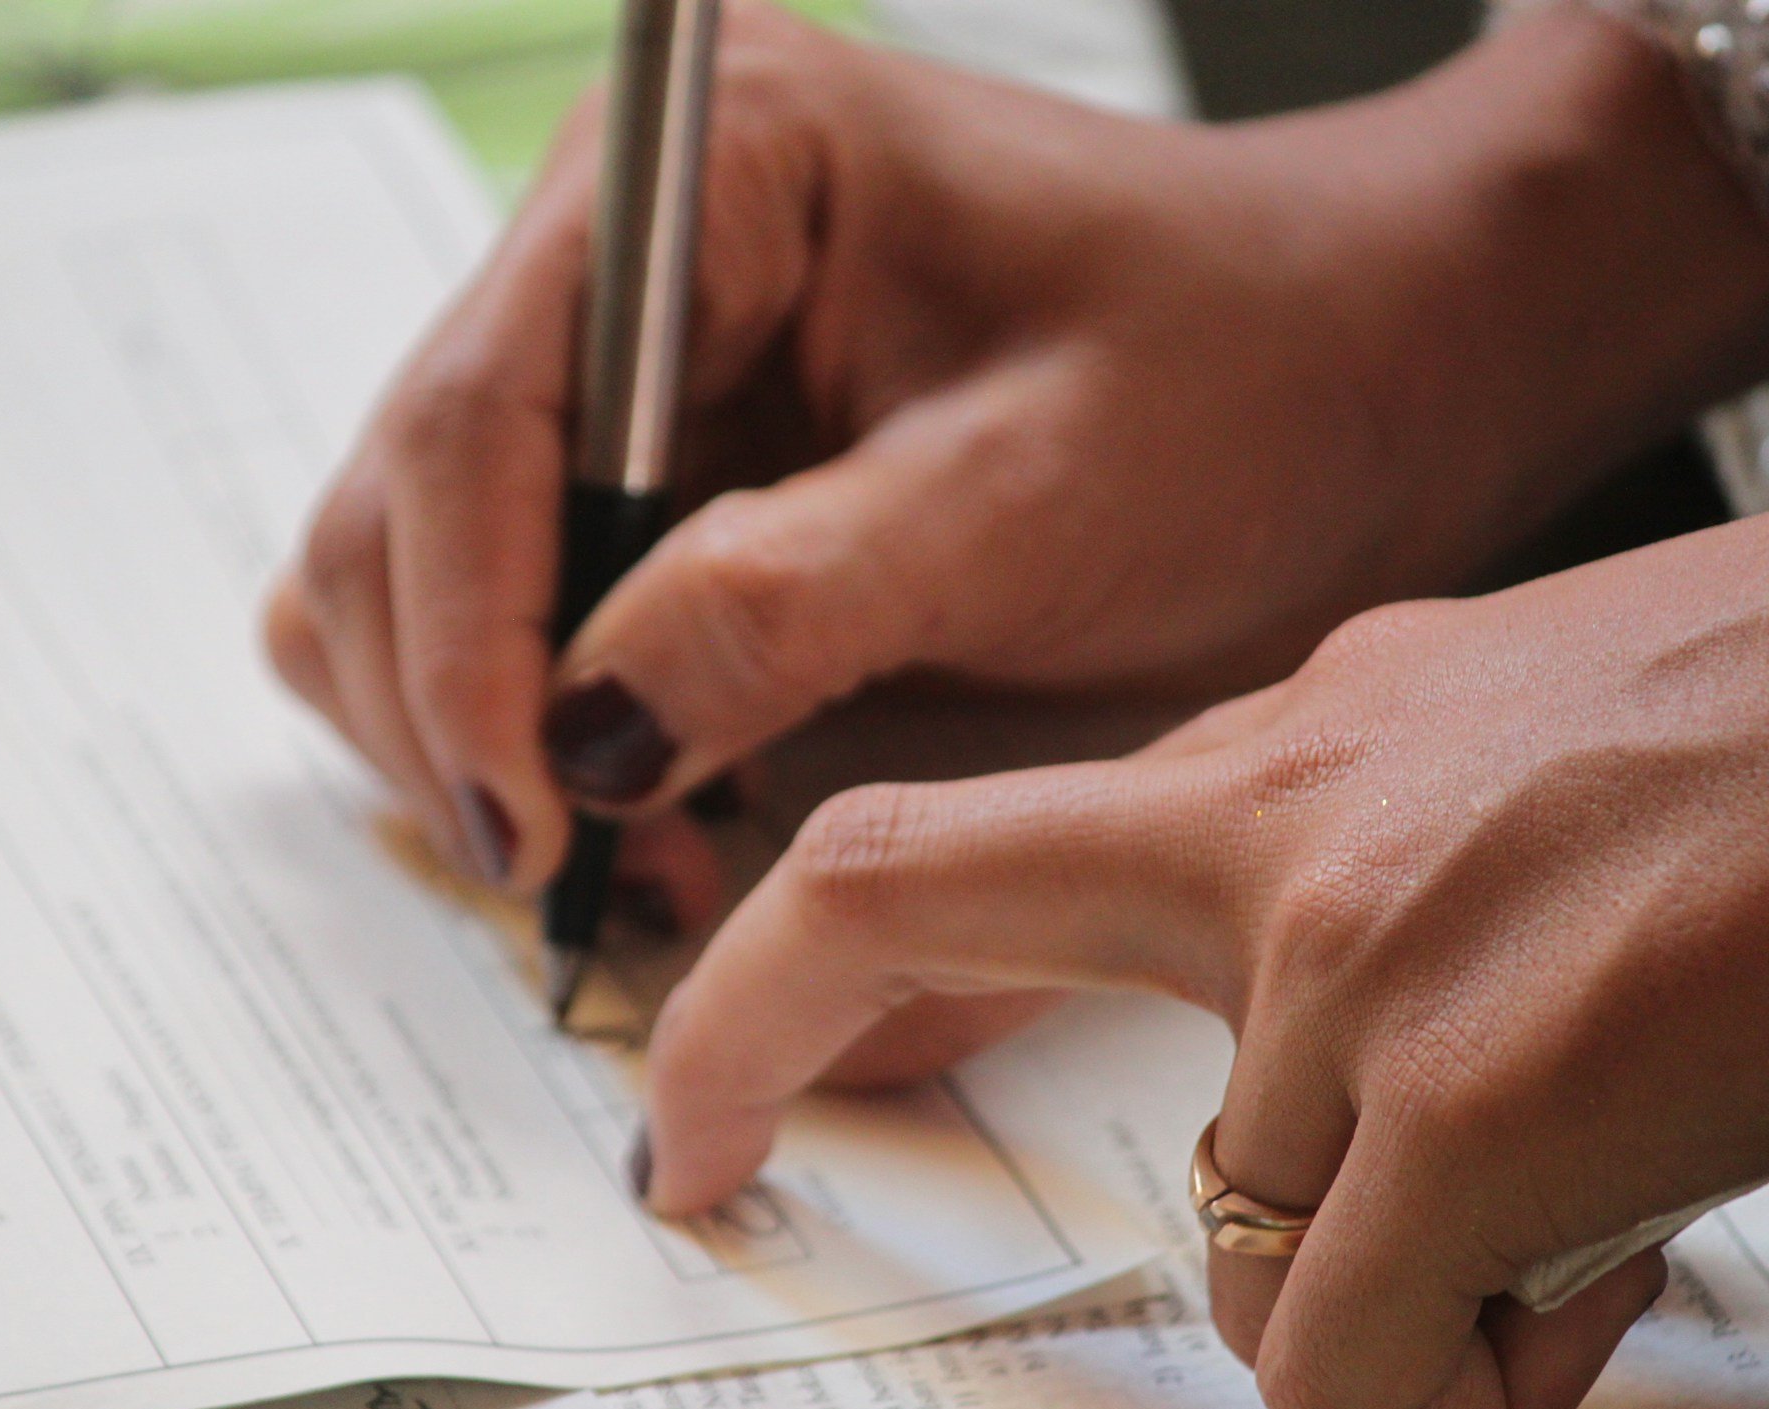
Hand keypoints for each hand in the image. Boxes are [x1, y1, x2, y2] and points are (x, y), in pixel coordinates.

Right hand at [265, 0, 1768, 901]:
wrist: (1363, 374)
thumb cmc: (1246, 381)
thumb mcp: (1030, 505)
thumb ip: (785, 608)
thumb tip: (580, 749)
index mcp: (711, 164)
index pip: (476, 406)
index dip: (461, 639)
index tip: (526, 824)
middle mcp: (628, 242)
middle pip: (406, 494)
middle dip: (467, 709)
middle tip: (590, 883)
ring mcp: (632, 353)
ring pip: (420, 562)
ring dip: (491, 732)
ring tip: (647, 856)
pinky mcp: (662, 456)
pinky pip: (514, 601)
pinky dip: (543, 723)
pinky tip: (659, 798)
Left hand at [640, 435, 1768, 1408]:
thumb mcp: (1510, 759)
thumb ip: (1356, 884)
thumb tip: (1323, 1083)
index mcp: (1290, 750)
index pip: (932, 843)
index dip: (762, 974)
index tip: (687, 1093)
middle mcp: (1282, 834)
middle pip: (917, 929)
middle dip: (762, 1054)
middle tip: (710, 1165)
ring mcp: (1359, 967)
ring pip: (1250, 1262)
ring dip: (1395, 1295)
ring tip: (1577, 1210)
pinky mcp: (1477, 1102)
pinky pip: (1368, 1364)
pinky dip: (1481, 1374)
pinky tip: (1610, 1265)